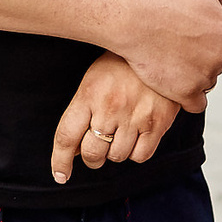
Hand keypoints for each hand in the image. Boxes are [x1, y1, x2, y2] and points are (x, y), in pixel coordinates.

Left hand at [50, 52, 182, 183]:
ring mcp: (135, 117)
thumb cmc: (123, 63)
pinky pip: (140, 156)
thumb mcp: (94, 78)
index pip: (66, 136)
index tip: (60, 175)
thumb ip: (83, 111)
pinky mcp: (157, 123)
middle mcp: (110, 108)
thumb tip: (74, 148)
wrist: (160, 47)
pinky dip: (135, 153)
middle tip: (95, 152)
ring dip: (114, 152)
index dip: (60, 161)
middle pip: (92, 153)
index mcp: (89, 94)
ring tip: (119, 135)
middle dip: (91, 158)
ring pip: (116, 156)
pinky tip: (135, 137)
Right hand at [113, 0, 221, 107]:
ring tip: (171, 63)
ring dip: (194, 77)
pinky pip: (196, 104)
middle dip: (203, 58)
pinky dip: (188, 98)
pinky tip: (173, 86)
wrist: (134, 18)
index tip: (192, 36)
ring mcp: (205, 76)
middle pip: (218, 63)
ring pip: (207, 83)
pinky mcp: (187, 93)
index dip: (210, 39)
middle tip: (178, 48)